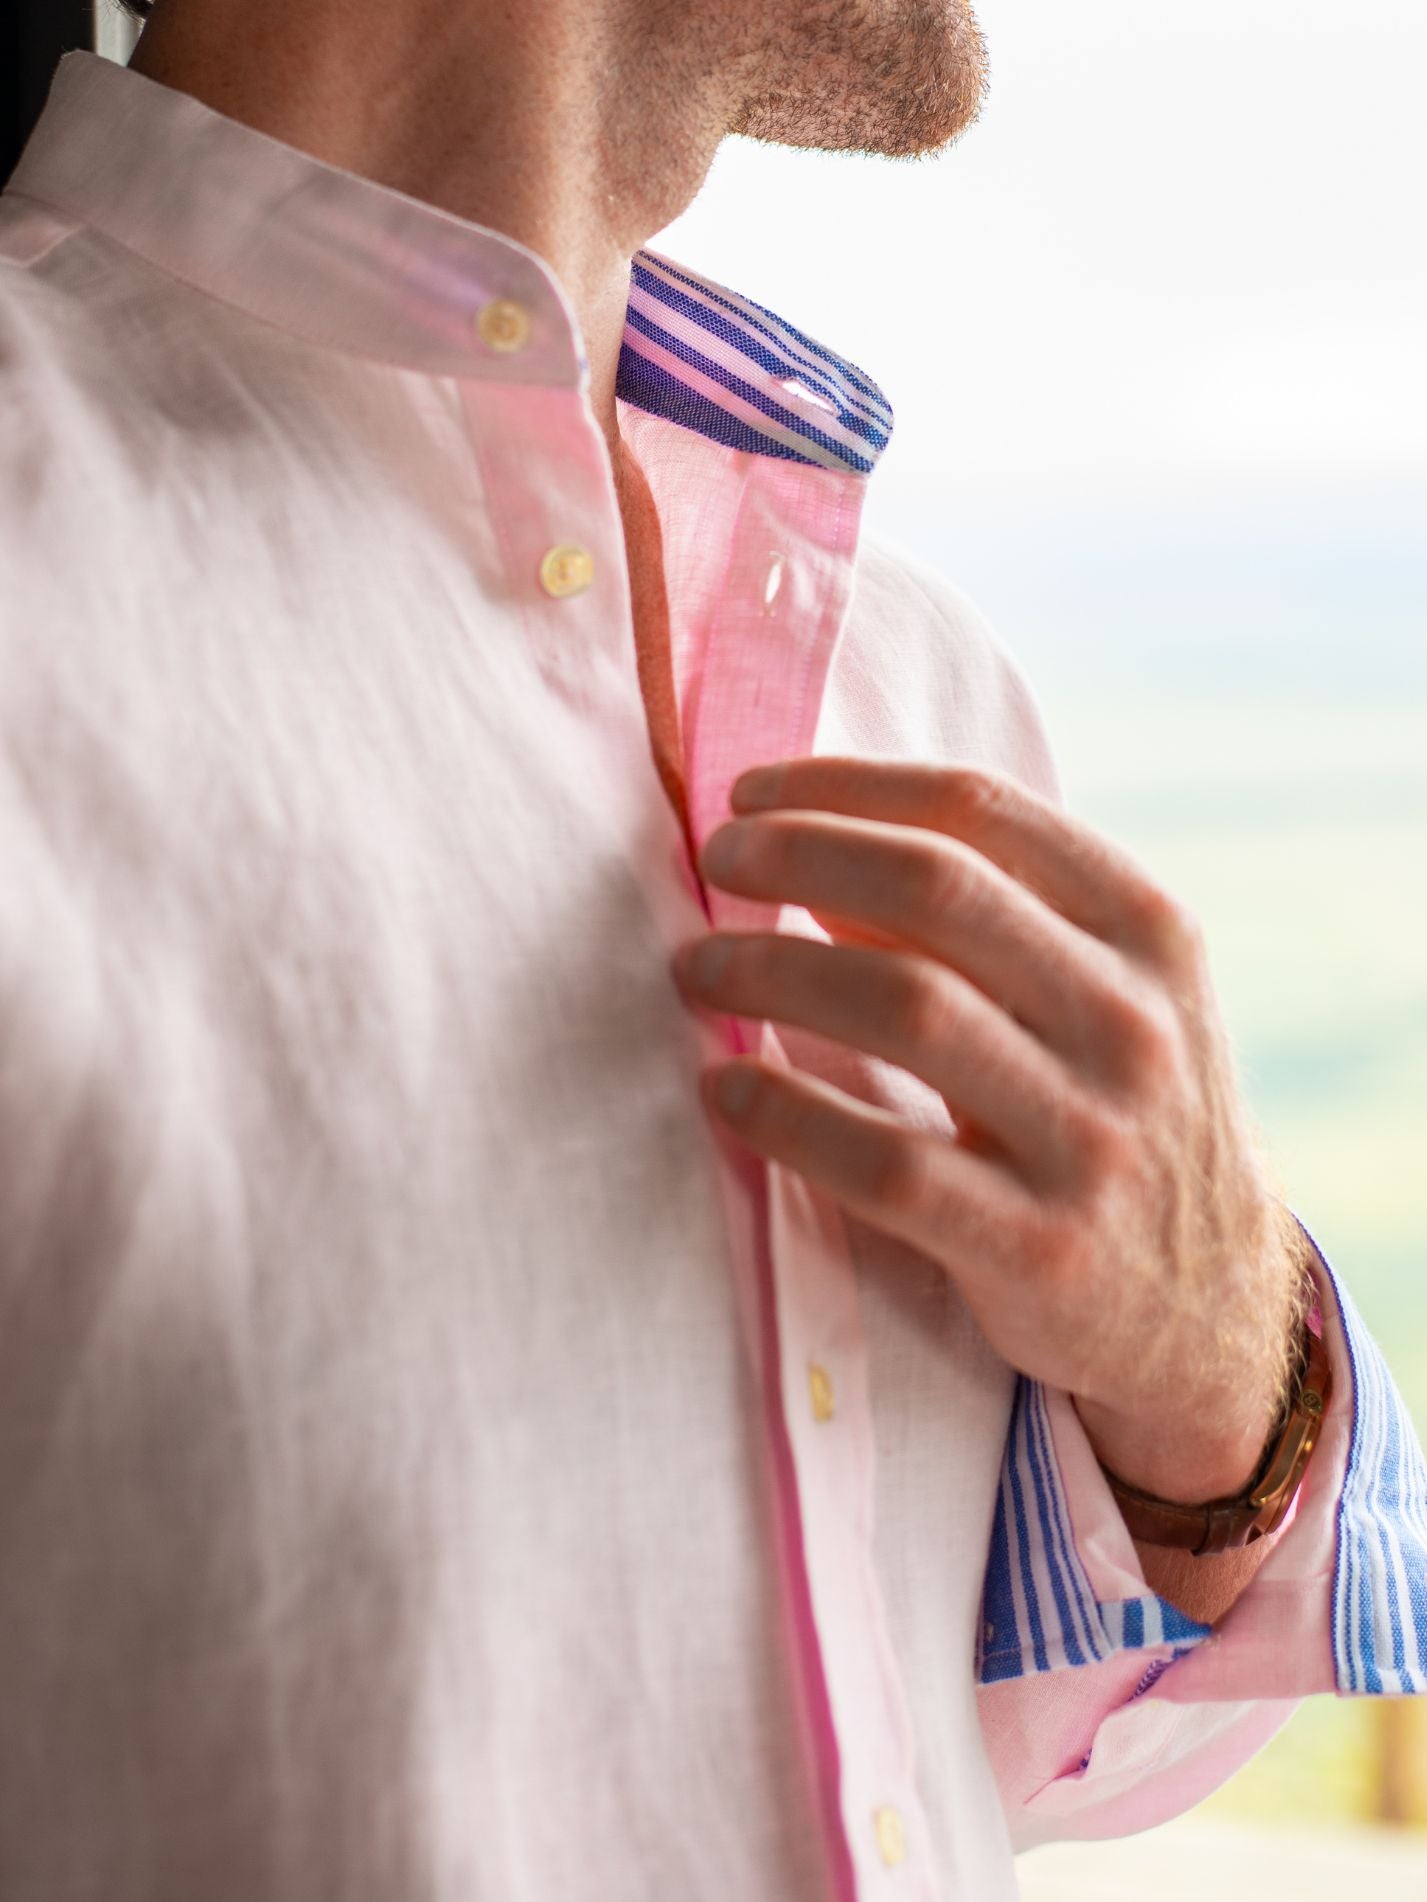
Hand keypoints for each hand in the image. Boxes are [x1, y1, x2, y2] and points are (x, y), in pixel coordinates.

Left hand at [670, 756, 1305, 1505]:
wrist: (1211, 1307)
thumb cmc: (1117, 1115)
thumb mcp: (1098, 997)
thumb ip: (984, 921)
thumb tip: (814, 851)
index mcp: (1147, 933)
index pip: (981, 811)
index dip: (847, 785)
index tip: (755, 789)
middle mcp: (1131, 1021)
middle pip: (935, 888)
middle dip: (798, 855)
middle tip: (716, 860)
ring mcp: (1092, 1136)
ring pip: (905, 1007)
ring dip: (773, 970)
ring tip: (700, 967)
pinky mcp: (1040, 1249)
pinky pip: (885, 1164)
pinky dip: (787, 1115)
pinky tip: (726, 1091)